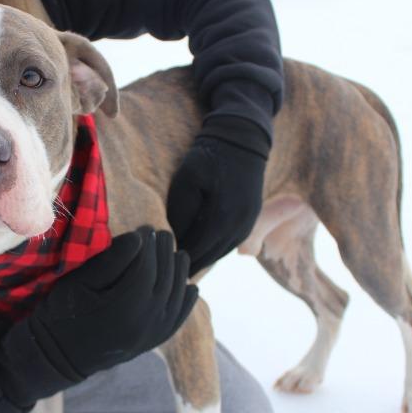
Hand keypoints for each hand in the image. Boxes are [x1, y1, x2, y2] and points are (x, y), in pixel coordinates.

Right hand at [28, 228, 197, 378]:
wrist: (58, 355)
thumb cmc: (63, 312)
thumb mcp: (79, 282)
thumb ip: (111, 260)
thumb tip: (139, 238)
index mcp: (126, 306)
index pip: (148, 267)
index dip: (149, 244)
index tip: (145, 227)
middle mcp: (145, 323)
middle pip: (165, 279)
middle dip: (166, 253)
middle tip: (163, 234)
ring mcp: (152, 335)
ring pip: (176, 298)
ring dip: (179, 274)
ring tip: (177, 254)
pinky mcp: (153, 342)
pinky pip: (177, 320)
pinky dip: (187, 302)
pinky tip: (191, 287)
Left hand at [167, 117, 267, 273]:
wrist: (242, 140)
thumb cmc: (209, 157)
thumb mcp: (187, 180)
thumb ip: (180, 213)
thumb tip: (172, 240)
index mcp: (223, 219)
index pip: (195, 251)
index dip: (176, 260)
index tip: (160, 266)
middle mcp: (240, 227)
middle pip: (209, 256)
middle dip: (188, 264)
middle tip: (167, 272)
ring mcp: (249, 224)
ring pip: (221, 252)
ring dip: (202, 258)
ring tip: (180, 264)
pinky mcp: (252, 219)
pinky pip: (230, 243)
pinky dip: (214, 248)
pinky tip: (199, 249)